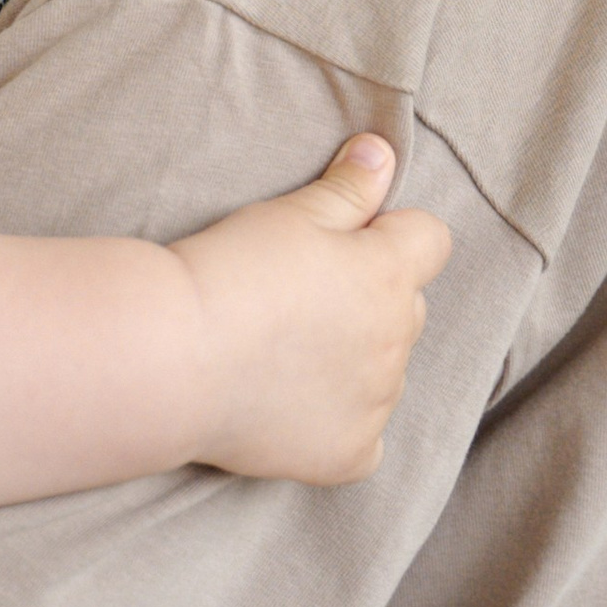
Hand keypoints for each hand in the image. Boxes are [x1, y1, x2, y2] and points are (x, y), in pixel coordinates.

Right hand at [171, 137, 451, 484]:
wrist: (176, 357)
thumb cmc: (230, 272)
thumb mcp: (291, 213)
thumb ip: (350, 187)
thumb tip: (384, 153)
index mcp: (390, 274)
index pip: (431, 240)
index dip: (391, 234)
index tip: (343, 241)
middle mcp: (397, 340)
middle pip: (407, 308)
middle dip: (371, 300)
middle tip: (300, 298)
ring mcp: (376, 402)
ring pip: (385, 372)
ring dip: (354, 362)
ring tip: (281, 352)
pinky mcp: (348, 453)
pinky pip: (366, 439)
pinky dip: (339, 424)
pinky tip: (292, 408)